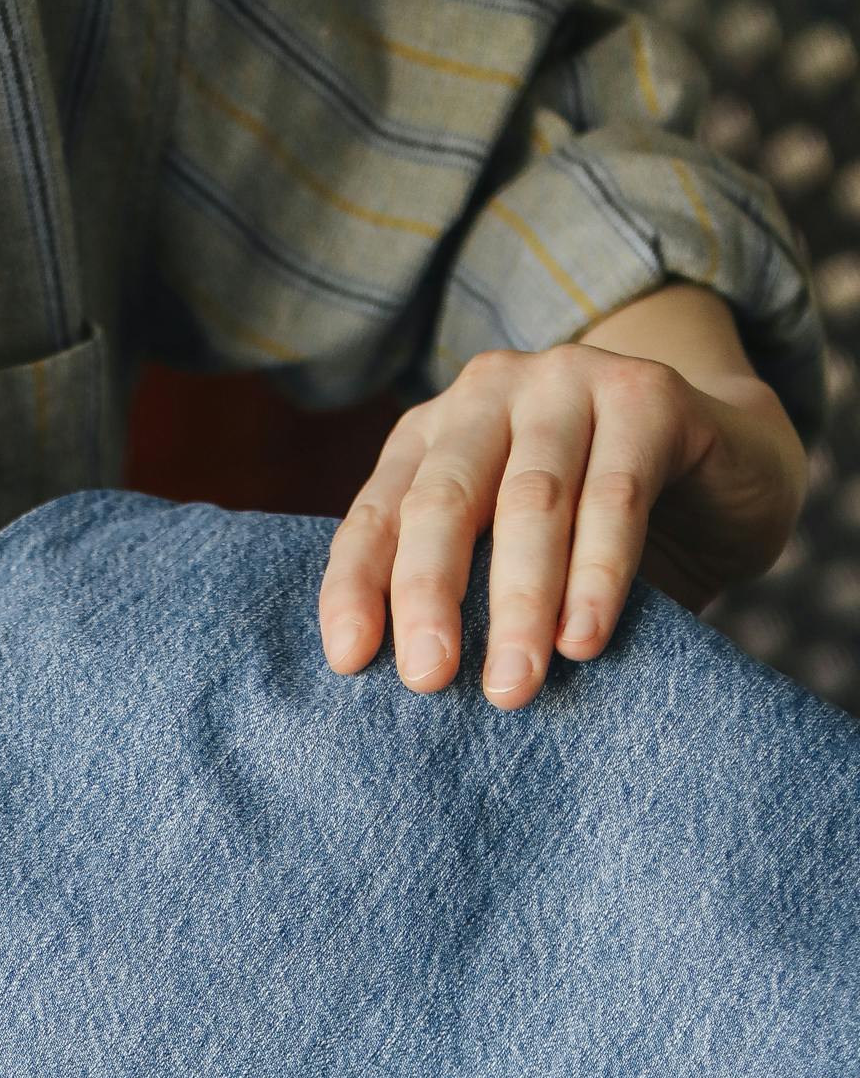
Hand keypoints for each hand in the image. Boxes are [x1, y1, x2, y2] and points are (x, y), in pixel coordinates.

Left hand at [318, 332, 807, 710]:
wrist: (727, 475)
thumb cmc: (599, 539)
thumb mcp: (515, 567)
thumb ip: (468, 602)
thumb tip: (412, 694)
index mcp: (434, 437)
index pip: (377, 515)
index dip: (356, 586)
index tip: (350, 662)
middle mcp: (489, 396)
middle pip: (443, 500)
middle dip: (429, 594)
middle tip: (429, 681)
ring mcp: (569, 383)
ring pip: (530, 501)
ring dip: (519, 602)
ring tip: (513, 686)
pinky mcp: (649, 394)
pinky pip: (617, 495)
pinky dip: (598, 574)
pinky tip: (583, 639)